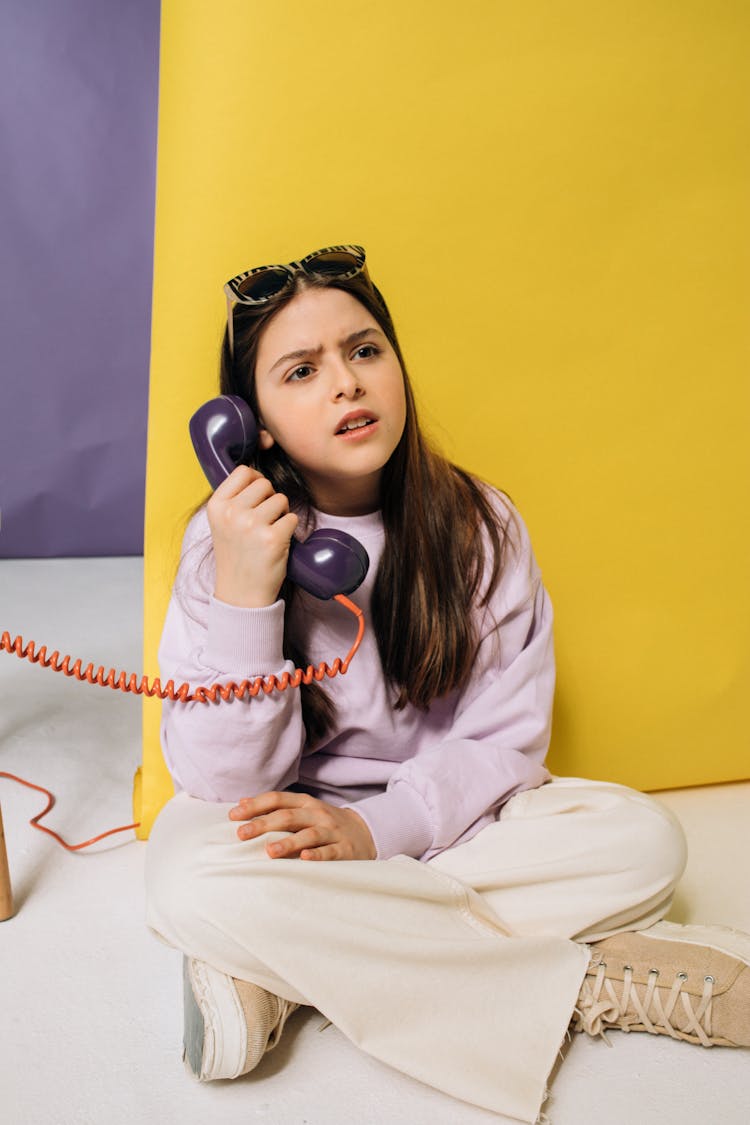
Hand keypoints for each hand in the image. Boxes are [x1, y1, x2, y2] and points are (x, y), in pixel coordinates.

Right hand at [206, 465, 297, 607]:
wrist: (240, 593)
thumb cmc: (236, 555)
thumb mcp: (223, 523)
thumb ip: (235, 498)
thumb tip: (256, 473)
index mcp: (217, 506)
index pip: (243, 471)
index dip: (255, 481)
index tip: (256, 498)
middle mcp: (231, 513)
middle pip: (265, 483)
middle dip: (270, 498)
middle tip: (264, 520)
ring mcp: (251, 525)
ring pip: (281, 499)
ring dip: (281, 513)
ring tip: (269, 532)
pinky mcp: (272, 538)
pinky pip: (292, 518)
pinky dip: (289, 529)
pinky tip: (276, 543)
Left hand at [228, 792, 376, 860]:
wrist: (366, 833)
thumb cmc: (324, 823)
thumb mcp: (302, 810)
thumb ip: (275, 806)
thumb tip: (242, 802)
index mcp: (305, 803)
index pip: (277, 799)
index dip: (255, 806)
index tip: (233, 816)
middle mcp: (318, 814)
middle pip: (288, 816)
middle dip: (263, 824)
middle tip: (241, 834)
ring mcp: (332, 831)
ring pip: (309, 835)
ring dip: (288, 843)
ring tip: (270, 851)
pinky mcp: (345, 850)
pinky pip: (330, 852)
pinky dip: (317, 855)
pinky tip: (304, 859)